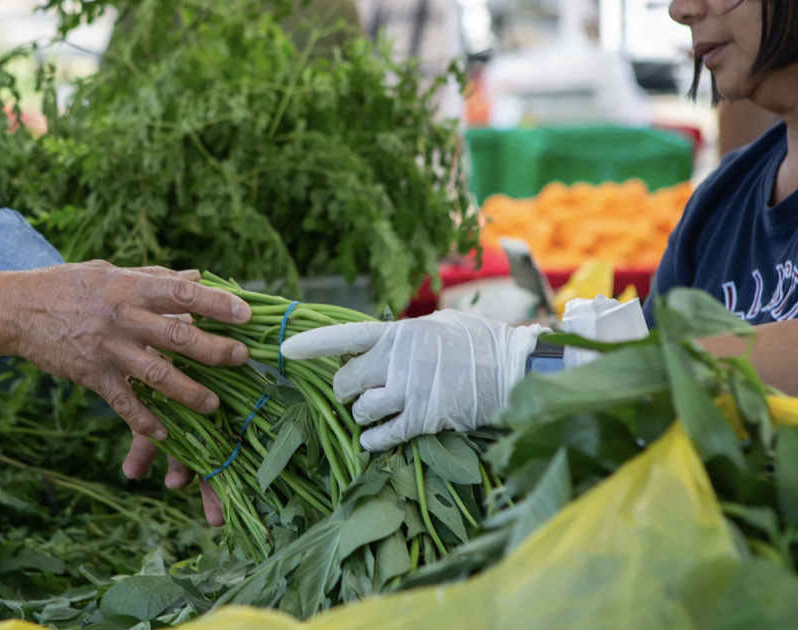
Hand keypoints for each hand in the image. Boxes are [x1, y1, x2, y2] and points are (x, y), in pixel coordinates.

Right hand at [2, 261, 247, 523]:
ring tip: (213, 405)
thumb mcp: (112, 272)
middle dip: (214, 351)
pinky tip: (167, 434)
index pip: (181, 293)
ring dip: (188, 393)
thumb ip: (155, 277)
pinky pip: (123, 403)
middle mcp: (121, 317)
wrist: (16, 309)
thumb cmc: (69, 286)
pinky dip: (145, 421)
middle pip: (177, 336)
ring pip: (156, 375)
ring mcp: (106, 349)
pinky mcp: (91, 375)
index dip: (216, 304)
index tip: (246, 314)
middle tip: (242, 358)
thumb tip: (197, 277)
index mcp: (130, 286)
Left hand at [281, 311, 543, 450]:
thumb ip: (401, 337)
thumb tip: (376, 344)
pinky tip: (374, 438)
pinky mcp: (422, 419)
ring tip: (376, 412)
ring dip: (361, 415)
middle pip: (345, 381)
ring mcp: (409, 391)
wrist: (513, 369)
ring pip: (360, 410)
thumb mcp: (436, 326)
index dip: (312, 343)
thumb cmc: (477, 342)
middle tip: (354, 394)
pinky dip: (371, 440)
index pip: (345, 336)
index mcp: (398, 333)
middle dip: (344, 390)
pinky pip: (380, 435)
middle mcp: (397, 361)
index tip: (284, 349)